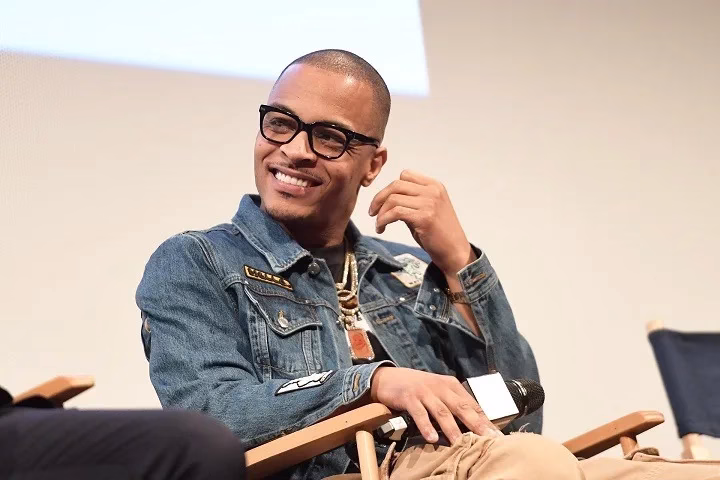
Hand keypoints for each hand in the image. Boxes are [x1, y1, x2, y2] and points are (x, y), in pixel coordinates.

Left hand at [369, 170, 473, 275]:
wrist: (454, 251)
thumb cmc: (438, 233)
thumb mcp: (426, 209)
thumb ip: (411, 200)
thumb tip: (386, 199)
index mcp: (434, 185)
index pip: (405, 175)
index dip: (390, 188)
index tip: (382, 201)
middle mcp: (432, 191)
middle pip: (396, 185)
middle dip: (379, 198)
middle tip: (372, 212)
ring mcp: (429, 203)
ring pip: (393, 199)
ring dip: (380, 212)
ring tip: (378, 224)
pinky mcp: (424, 217)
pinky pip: (395, 213)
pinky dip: (383, 220)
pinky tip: (381, 228)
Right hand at [369, 367, 500, 443]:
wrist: (389, 378)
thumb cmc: (417, 388)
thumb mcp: (438, 392)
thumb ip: (453, 404)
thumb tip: (474, 425)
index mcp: (451, 385)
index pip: (472, 404)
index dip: (484, 420)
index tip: (496, 436)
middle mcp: (440, 387)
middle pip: (461, 407)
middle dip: (476, 424)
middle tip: (487, 439)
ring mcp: (425, 391)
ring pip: (442, 412)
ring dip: (452, 429)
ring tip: (461, 443)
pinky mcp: (409, 397)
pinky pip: (420, 413)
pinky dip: (426, 426)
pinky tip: (431, 438)